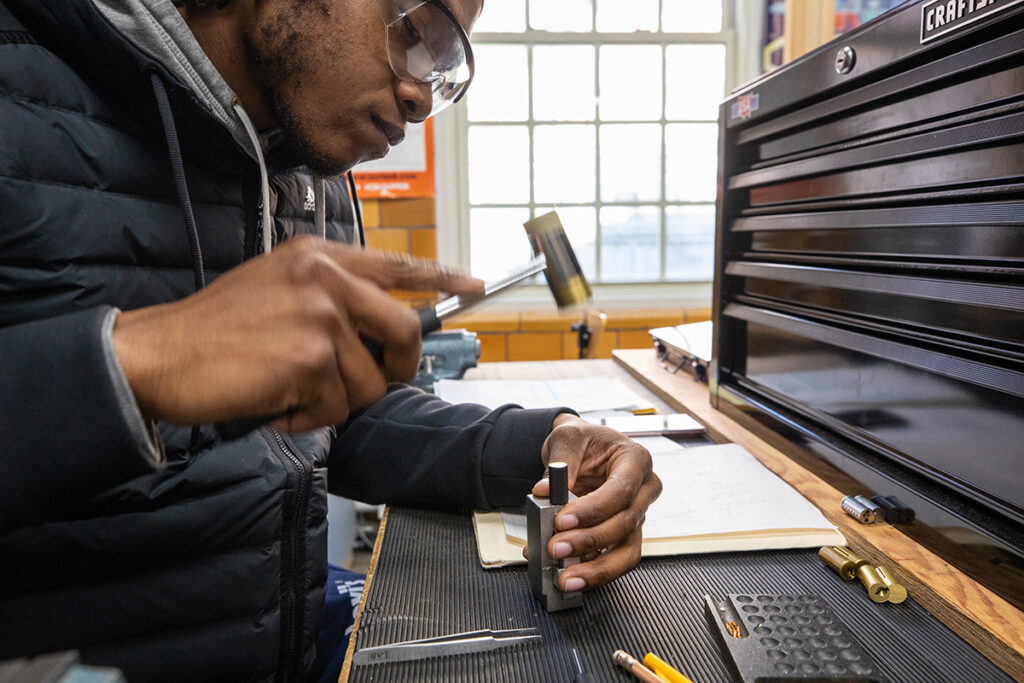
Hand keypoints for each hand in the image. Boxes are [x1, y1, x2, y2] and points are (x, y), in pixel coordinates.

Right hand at [113, 236, 483, 430]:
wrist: (159, 354)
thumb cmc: (213, 329)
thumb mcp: (276, 285)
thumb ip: (328, 295)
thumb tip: (375, 333)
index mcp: (320, 256)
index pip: (395, 263)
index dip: (440, 276)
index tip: (473, 284)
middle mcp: (326, 278)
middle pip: (403, 330)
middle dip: (397, 367)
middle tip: (373, 382)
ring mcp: (321, 317)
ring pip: (368, 382)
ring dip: (331, 402)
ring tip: (287, 391)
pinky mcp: (310, 359)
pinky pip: (336, 408)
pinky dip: (307, 419)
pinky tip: (274, 403)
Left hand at [529, 413, 661, 590]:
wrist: (582, 449)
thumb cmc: (582, 440)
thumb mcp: (568, 437)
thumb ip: (559, 463)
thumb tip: (544, 492)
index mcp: (636, 460)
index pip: (621, 490)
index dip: (593, 509)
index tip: (563, 520)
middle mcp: (643, 490)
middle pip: (625, 524)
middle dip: (588, 541)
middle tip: (555, 548)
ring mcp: (636, 516)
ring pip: (627, 552)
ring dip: (596, 570)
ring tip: (566, 579)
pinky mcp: (623, 536)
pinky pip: (612, 560)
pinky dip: (588, 569)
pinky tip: (563, 573)